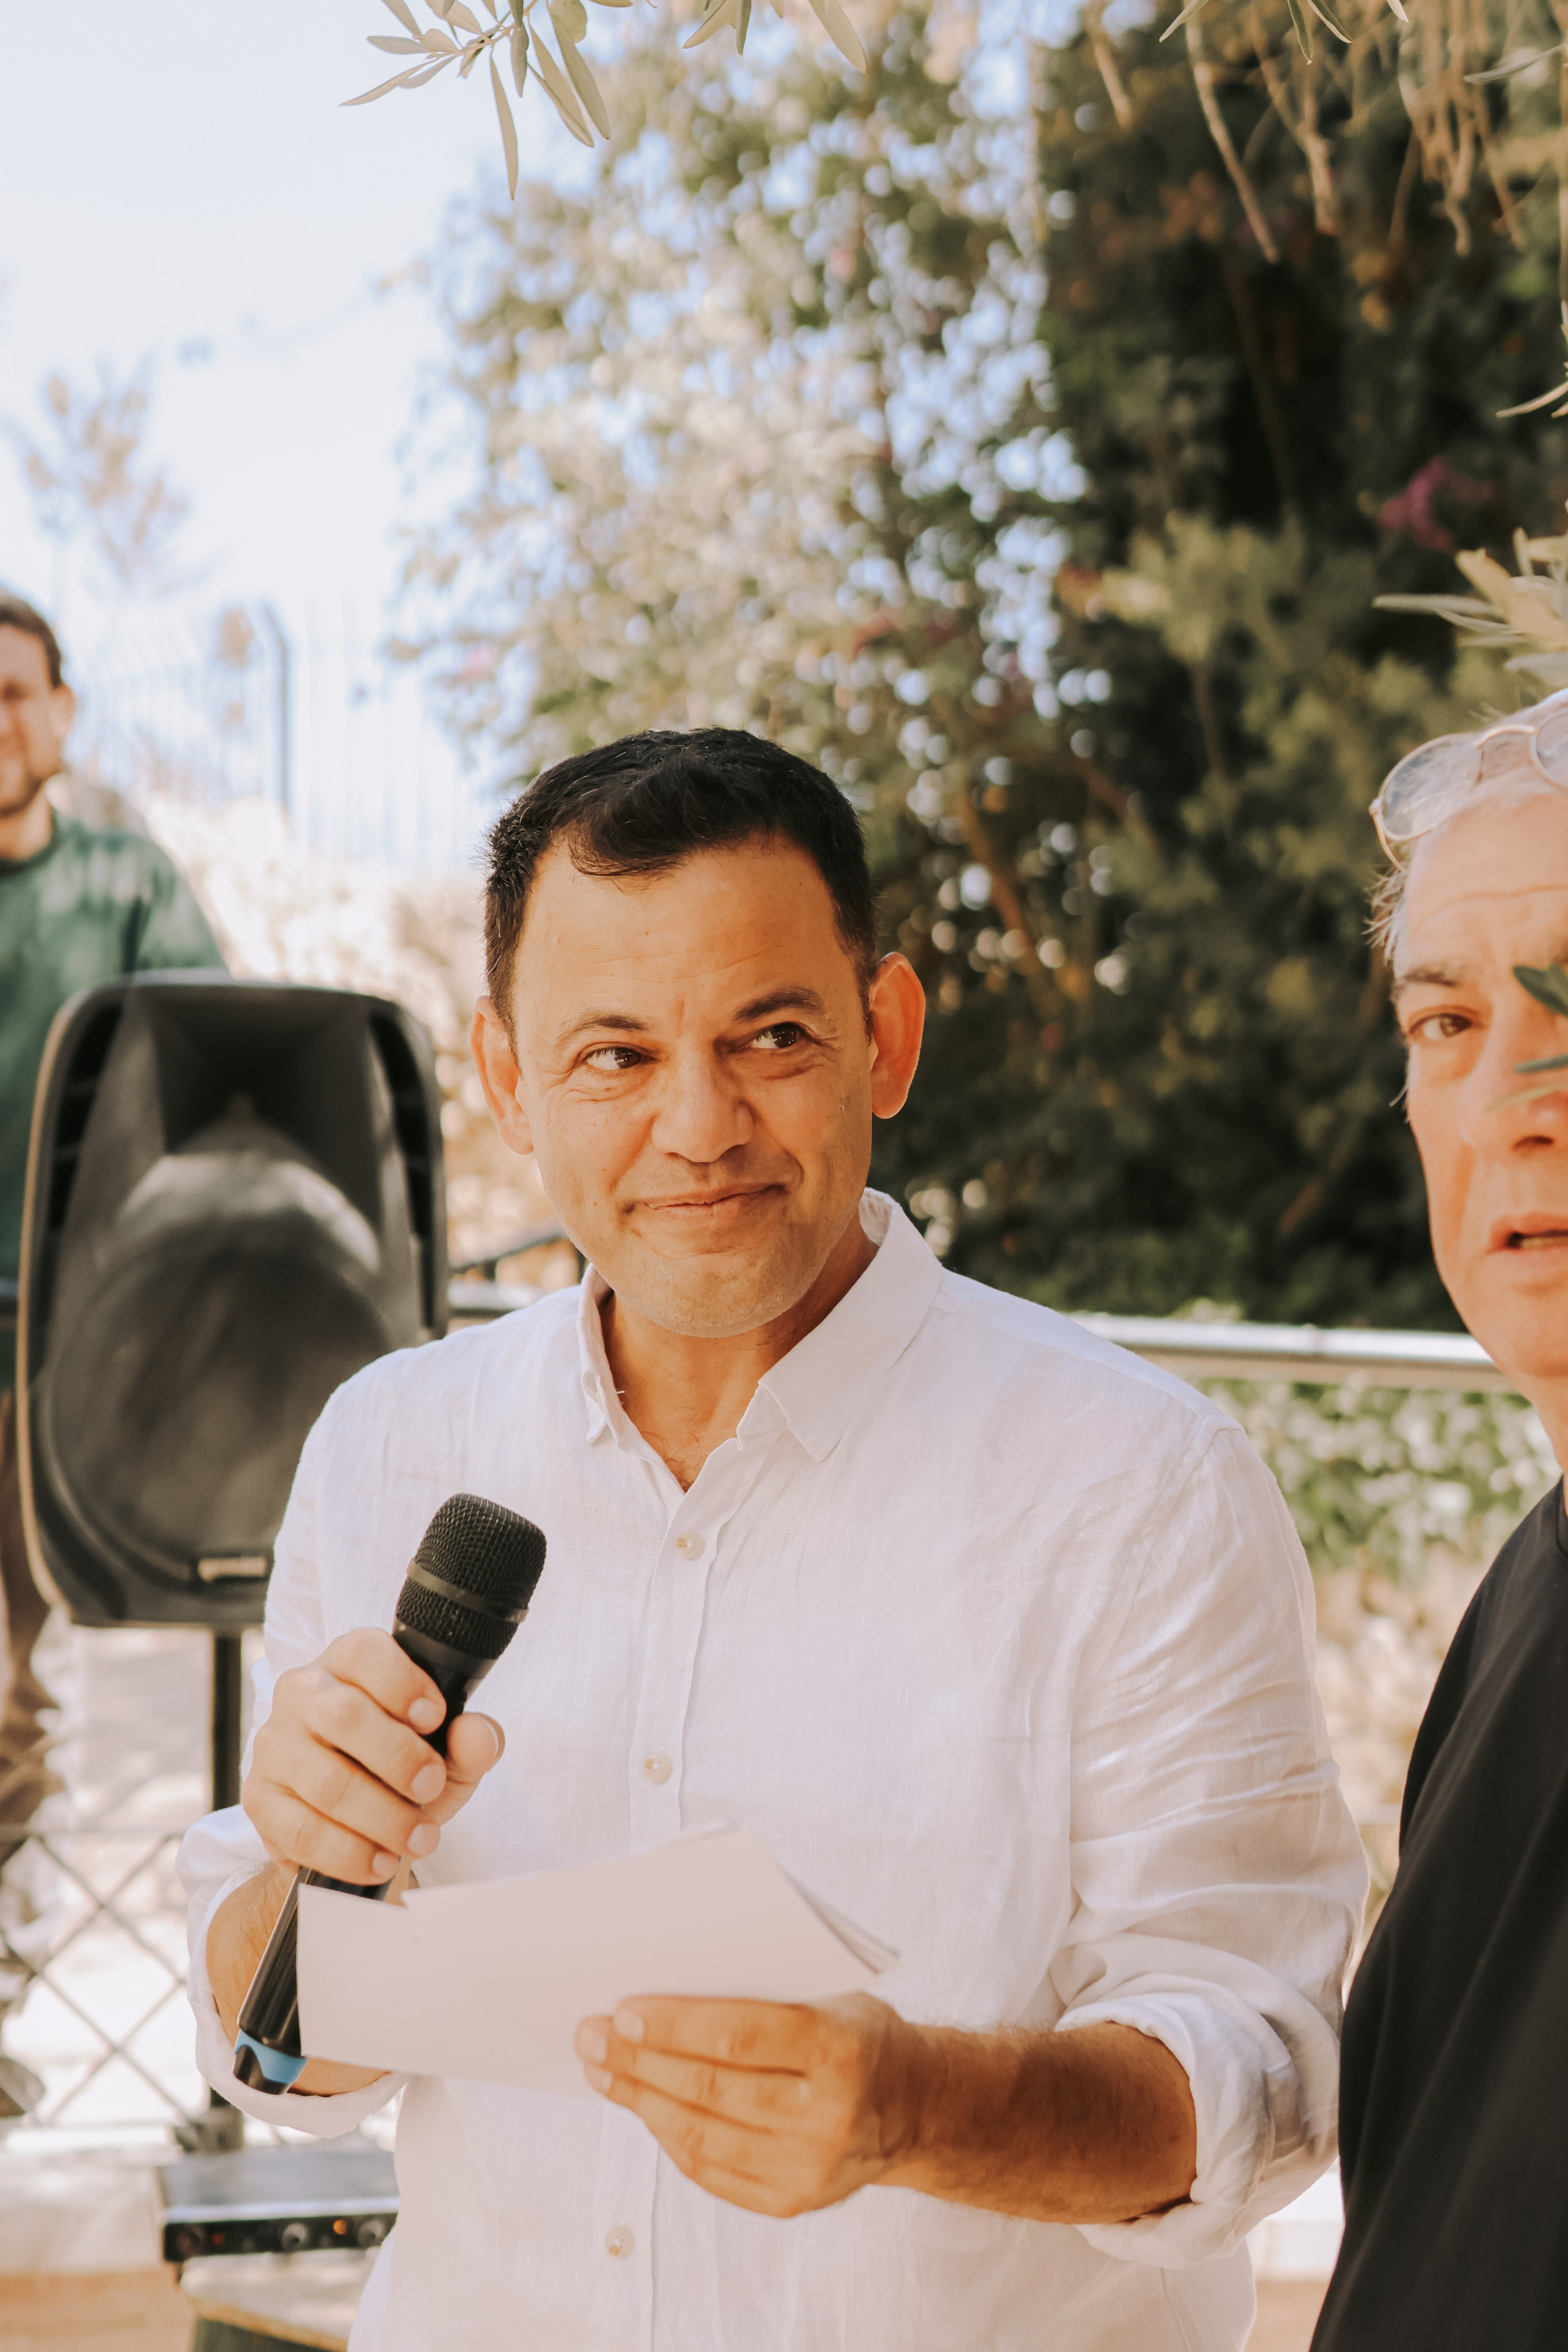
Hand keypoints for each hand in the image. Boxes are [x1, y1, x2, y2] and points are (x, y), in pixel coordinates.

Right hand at [243, 1630, 504, 1885]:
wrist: (353, 1823)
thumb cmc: (400, 1769)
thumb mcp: (446, 1751)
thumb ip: (470, 1739)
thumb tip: (477, 1735)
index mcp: (345, 1663)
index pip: (363, 1652)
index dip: (401, 1683)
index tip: (436, 1718)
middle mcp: (302, 1695)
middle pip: (343, 1716)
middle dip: (398, 1757)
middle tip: (432, 1787)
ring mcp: (274, 1747)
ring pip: (327, 1781)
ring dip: (383, 1817)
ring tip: (420, 1838)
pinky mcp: (260, 1801)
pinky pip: (303, 1830)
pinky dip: (350, 1852)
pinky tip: (382, 1860)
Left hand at [573, 1994, 922, 2217]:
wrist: (918, 2108)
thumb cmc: (860, 2034)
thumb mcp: (831, 1995)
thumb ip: (764, 1994)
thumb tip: (665, 1990)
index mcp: (841, 2049)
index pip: (740, 2034)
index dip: (675, 2023)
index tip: (623, 2010)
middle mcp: (827, 2115)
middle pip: (711, 2087)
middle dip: (640, 2060)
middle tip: (591, 2036)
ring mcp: (810, 2167)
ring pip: (702, 2133)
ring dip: (641, 2099)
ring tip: (602, 2072)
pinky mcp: (792, 2201)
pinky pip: (712, 2170)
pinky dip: (670, 2137)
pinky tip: (644, 2109)